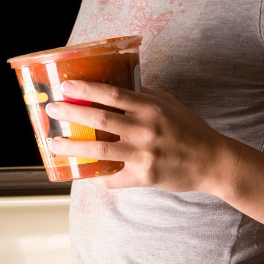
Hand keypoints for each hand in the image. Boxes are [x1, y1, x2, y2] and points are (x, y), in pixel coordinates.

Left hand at [45, 80, 232, 191]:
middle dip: (71, 114)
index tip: (66, 87)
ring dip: (73, 147)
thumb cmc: (189, 129)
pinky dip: (96, 176)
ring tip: (53, 144)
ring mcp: (145, 154)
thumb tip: (115, 85)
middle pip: (100, 120)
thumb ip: (144, 95)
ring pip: (100, 150)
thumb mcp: (170, 104)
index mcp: (151, 108)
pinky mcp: (145, 176)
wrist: (212, 162)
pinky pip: (113, 178)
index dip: (86, 89)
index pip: (112, 94)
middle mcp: (146, 129)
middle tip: (51, 110)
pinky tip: (81, 173)